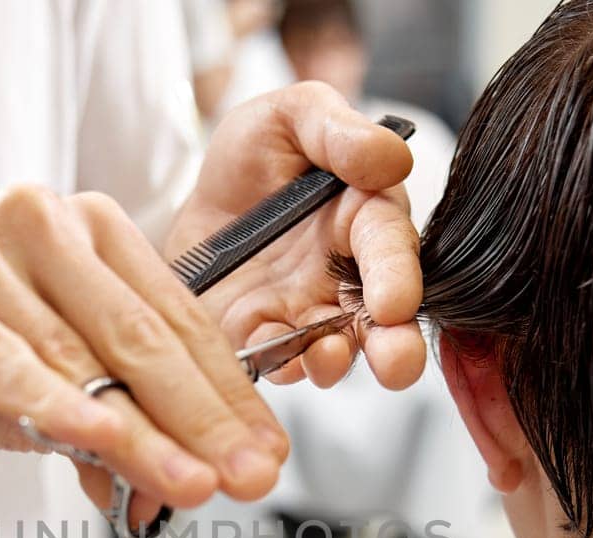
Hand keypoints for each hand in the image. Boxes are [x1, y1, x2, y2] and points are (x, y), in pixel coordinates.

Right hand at [0, 186, 290, 518]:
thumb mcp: (59, 397)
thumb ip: (124, 431)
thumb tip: (188, 490)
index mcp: (90, 227)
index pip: (178, 319)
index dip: (229, 394)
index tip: (267, 456)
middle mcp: (39, 217)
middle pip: (139, 334)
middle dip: (202, 418)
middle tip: (247, 478)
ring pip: (75, 356)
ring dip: (139, 430)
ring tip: (188, 483)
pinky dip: (50, 402)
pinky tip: (95, 437)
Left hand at [165, 81, 426, 389]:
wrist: (195, 192)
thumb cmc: (258, 151)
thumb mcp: (291, 115)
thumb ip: (338, 129)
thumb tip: (392, 157)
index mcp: (365, 216)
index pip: (390, 247)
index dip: (396, 276)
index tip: (394, 303)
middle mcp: (347, 274)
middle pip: (382, 318)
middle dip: (395, 346)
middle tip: (397, 367)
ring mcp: (306, 312)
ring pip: (335, 348)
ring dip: (336, 362)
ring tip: (328, 362)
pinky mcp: (263, 337)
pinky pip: (275, 360)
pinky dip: (278, 364)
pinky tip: (275, 360)